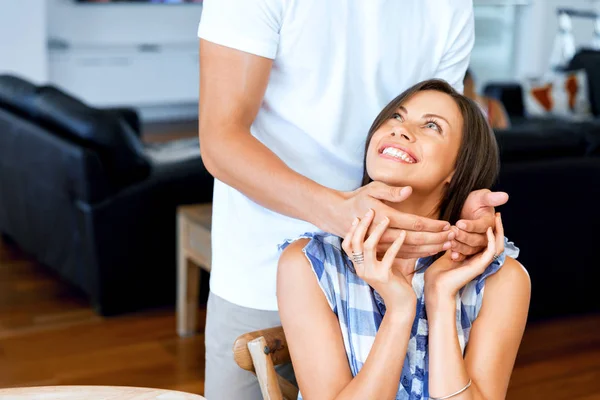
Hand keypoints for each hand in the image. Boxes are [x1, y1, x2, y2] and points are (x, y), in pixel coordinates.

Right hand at [335, 182, 453, 259]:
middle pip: (416, 239)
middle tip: (453, 236)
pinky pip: (402, 256)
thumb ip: (390, 191)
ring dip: (431, 248)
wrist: (338, 216)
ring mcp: (380, 247)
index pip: (414, 223)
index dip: (433, 225)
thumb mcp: (372, 189)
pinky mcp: (379, 254)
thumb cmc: (358, 200)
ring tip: (448, 244)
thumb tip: (408, 191)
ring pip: (411, 251)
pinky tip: (431, 251)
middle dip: (436, 238)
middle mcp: (382, 234)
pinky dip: (419, 254)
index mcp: (384, 216)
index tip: (447, 224)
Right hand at [341, 208, 415, 309]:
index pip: (347, 246)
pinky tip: (403, 234)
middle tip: (371, 211)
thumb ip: (378, 252)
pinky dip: (396, 243)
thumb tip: (380, 232)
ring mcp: (371, 273)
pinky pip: (388, 255)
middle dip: (362, 225)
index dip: (351, 231)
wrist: (400, 306)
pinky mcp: (384, 276)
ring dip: (377, 230)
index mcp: (359, 266)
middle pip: (355, 243)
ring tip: (387, 219)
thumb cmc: (394, 283)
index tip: (357, 217)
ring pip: (368, 246)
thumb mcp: (382, 265)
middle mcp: (361, 269)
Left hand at [425, 213, 504, 304]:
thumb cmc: (437, 273)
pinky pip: (490, 251)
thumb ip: (453, 245)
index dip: (490, 230)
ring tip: (497, 217)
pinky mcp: (479, 266)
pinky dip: (491, 239)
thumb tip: (451, 233)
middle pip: (496, 243)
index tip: (489, 216)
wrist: (435, 287)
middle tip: (497, 214)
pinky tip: (489, 229)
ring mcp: (481, 264)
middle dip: (498, 228)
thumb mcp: (446, 254)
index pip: (486, 242)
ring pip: (497, 245)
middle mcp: (479, 261)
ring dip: (499, 231)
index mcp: (473, 259)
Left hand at [450, 189, 507, 260]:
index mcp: (489, 222)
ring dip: (460, 246)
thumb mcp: (480, 197)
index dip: (471, 226)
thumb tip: (505, 196)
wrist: (463, 209)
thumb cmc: (473, 202)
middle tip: (452, 231)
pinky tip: (452, 255)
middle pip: (476, 240)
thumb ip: (490, 198)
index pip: (482, 226)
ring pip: (470, 249)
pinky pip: (466, 256)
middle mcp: (486, 236)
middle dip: (464, 236)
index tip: (459, 222)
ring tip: (449, 241)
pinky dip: (459, 256)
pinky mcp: (469, 250)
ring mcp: (477, 244)